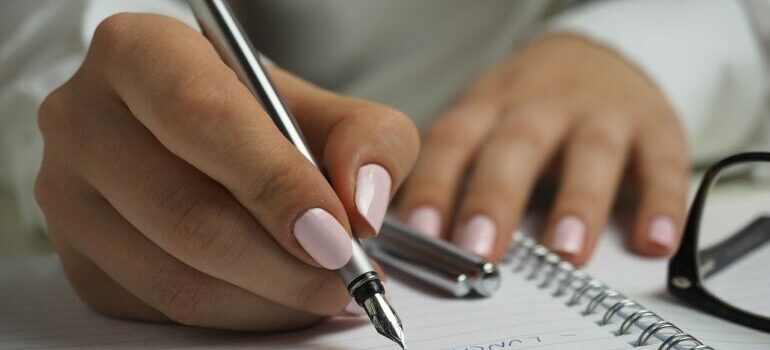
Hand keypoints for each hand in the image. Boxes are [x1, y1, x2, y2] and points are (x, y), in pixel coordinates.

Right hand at [35, 14, 417, 329]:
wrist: (206, 141)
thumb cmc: (264, 119)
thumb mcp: (330, 109)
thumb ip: (369, 141)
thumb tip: (362, 206)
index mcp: (140, 53)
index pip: (203, 120)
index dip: (276, 184)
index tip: (336, 233)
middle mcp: (85, 119)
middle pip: (188, 213)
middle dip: (285, 263)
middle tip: (345, 276)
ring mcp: (69, 196)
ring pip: (176, 278)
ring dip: (269, 299)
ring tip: (323, 288)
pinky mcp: (80, 260)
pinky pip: (164, 311)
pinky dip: (240, 315)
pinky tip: (277, 294)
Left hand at [399, 34, 687, 264]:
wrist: (598, 55)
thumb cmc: (529, 107)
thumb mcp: (484, 121)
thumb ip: (457, 171)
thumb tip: (419, 240)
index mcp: (490, 107)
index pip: (453, 142)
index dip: (434, 185)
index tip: (422, 231)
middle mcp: (542, 106)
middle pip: (515, 146)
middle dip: (495, 197)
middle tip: (480, 249)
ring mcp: (601, 114)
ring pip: (590, 153)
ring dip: (578, 202)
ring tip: (566, 252)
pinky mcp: (655, 127)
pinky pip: (663, 164)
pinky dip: (663, 203)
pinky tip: (655, 241)